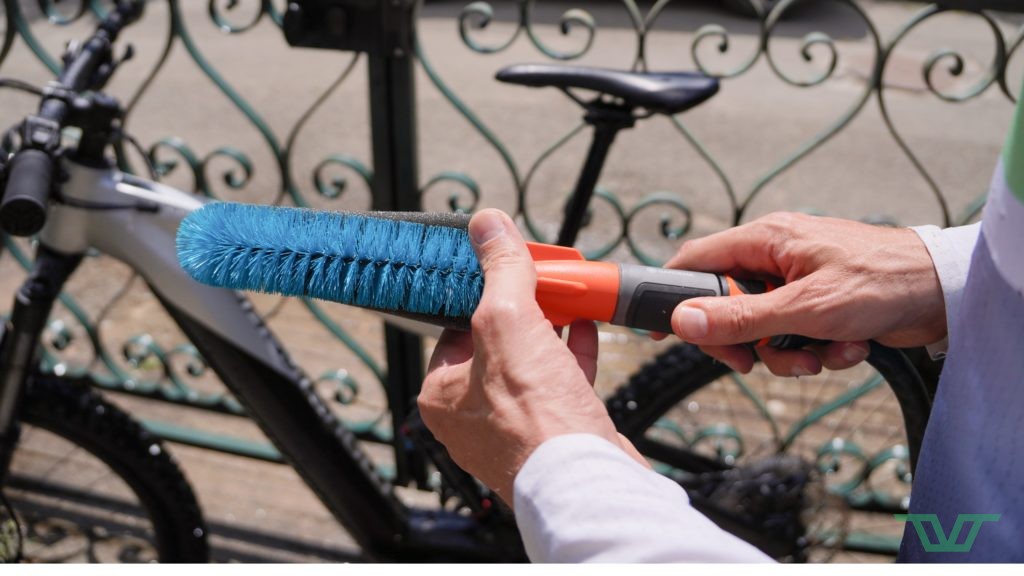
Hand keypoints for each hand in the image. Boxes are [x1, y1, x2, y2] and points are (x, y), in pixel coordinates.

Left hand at [418, 209, 645, 504]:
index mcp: (442, 394)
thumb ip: (500, 270)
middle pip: (495, 342)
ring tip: (565, 295)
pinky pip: (558, 384)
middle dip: (522, 307)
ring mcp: (515, 428)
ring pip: (529, 363)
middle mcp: (472, 415)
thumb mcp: (507, 319)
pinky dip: (571, 353)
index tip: (501, 265)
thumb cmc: (535, 418)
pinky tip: (584, 327)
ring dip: (548, 327)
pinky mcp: (554, 434)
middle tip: (539, 276)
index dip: (480, 291)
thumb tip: (487, 225)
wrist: (587, 479)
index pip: (453, 326)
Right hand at [661, 212, 945, 376]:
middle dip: (743, 342)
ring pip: (761, 331)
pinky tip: (847, 345)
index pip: (695, 261)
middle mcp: (775, 259)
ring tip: (822, 355)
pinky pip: (794, 337)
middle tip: (752, 361)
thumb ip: (740, 317)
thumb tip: (683, 320)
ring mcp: (796, 283)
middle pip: (725, 306)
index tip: (656, 327)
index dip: (671, 294)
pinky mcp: (818, 305)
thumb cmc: (884, 281)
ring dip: (788, 354)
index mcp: (765, 240)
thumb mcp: (805, 307)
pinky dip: (818, 350)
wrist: (946, 293)